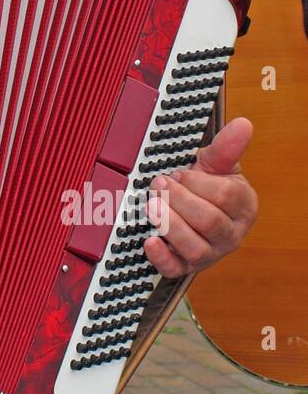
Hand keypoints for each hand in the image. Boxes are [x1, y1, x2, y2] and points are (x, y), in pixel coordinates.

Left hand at [143, 117, 256, 278]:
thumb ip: (226, 146)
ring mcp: (209, 253)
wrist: (187, 206)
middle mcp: (230, 234)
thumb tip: (243, 124)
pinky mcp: (185, 267)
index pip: (226, 195)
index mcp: (243, 207)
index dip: (198, 182)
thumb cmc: (203, 185)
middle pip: (209, 221)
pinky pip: (175, 269)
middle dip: (179, 199)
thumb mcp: (213, 163)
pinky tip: (149, 240)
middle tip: (159, 183)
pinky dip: (161, 257)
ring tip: (151, 205)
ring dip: (169, 223)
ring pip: (195, 247)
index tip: (180, 172)